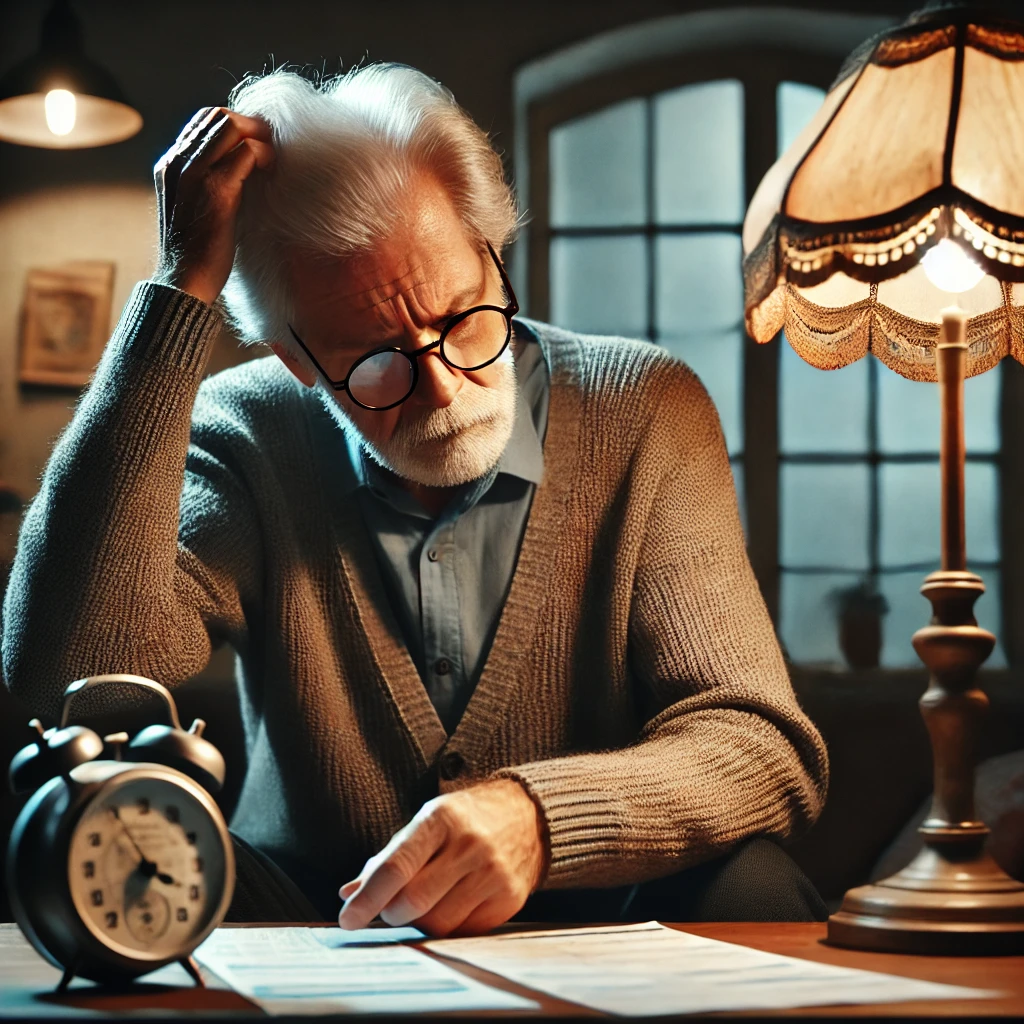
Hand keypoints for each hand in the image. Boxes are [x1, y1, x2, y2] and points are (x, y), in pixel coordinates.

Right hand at [153, 106, 273, 305]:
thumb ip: (209, 185)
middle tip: (271, 144)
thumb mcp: (196, 209)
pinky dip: (264, 155)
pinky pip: (246, 152)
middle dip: (249, 124)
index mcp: (169, 166)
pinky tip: (272, 171)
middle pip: (216, 116)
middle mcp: (177, 162)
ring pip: (230, 126)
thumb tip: (242, 171)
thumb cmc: (197, 254)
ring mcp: (194, 172)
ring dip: (258, 136)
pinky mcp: (216, 189)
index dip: (235, 126)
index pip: (202, 122)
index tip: (257, 143)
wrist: (183, 282)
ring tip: (273, 158)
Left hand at [337, 779, 546, 937]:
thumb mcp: (425, 824)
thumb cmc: (465, 820)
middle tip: (391, 906)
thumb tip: (349, 894)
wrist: (527, 815)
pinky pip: (463, 932)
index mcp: (441, 819)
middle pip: (413, 901)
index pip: (397, 866)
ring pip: (437, 923)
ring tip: (426, 901)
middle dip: (391, 912)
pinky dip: (448, 927)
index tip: (348, 918)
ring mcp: (493, 873)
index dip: (368, 897)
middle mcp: (469, 845)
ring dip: (420, 922)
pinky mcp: (509, 899)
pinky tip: (453, 904)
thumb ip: (388, 858)